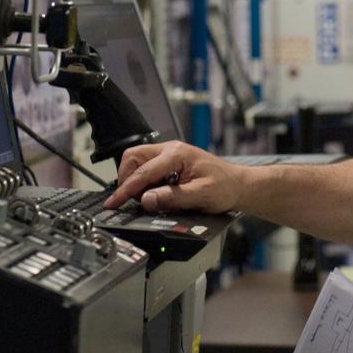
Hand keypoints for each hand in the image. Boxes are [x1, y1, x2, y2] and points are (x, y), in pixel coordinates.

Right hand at [103, 141, 242, 213]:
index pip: (143, 172)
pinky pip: (147, 167)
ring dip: (135, 180)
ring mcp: (169, 153)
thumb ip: (172, 198)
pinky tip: (154, 193)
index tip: (113, 202)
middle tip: (129, 200)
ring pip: (137, 161)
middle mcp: (171, 149)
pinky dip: (143, 181)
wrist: (238, 185)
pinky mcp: (169, 161)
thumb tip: (147, 200)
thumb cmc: (224, 187)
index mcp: (177, 154)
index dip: (126, 189)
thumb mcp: (200, 196)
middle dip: (126, 179)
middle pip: (133, 157)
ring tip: (147, 198)